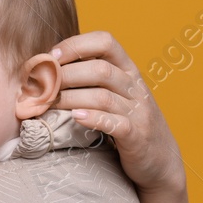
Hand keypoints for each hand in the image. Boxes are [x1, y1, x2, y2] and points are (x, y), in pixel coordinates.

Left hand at [50, 31, 185, 195]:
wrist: (160, 160)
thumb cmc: (128, 122)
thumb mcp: (117, 93)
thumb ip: (92, 78)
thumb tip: (48, 66)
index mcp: (128, 70)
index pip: (105, 42)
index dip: (76, 44)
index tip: (51, 57)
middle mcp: (135, 87)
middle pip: (100, 70)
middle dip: (66, 75)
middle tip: (42, 86)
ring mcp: (139, 112)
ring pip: (103, 97)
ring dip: (70, 98)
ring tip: (48, 103)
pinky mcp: (137, 137)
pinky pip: (116, 123)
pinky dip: (94, 118)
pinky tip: (75, 118)